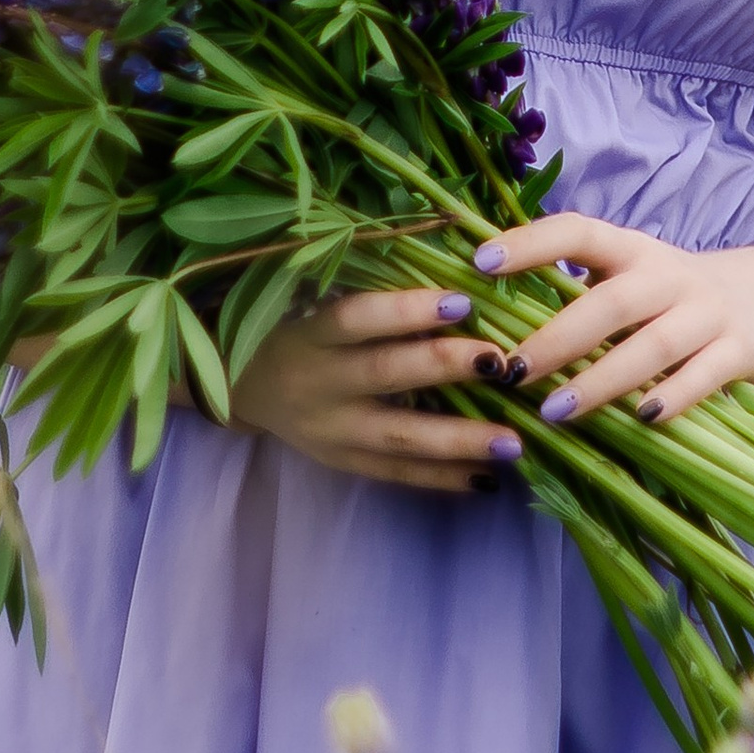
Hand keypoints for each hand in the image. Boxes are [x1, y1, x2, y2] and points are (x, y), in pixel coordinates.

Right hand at [228, 285, 527, 494]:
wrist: (239, 387)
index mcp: (310, 334)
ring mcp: (331, 430)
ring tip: (514, 443)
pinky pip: (397, 473)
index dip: (407, 310)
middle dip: (447, 367)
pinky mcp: (343, 462)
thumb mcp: (309, 301)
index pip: (358, 318)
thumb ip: (365, 291)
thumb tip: (447, 274)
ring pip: (400, 437)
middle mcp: (319, 383)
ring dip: (460, 440)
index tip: (463, 301)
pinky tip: (487, 478)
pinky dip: (442, 477)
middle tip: (503, 362)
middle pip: (387, 375)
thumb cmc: (290, 329)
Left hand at [478, 212, 753, 427]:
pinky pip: (704, 376)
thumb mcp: (630, 278)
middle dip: (559, 337)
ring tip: (554, 411)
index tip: (480, 262)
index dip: (531, 242)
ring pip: (653, 345)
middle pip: (612, 302)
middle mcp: (668, 276)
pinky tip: (641, 419)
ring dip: (602, 380)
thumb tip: (492, 314)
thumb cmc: (673, 296)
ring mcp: (707, 313)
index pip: (577, 230)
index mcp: (631, 250)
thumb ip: (578, 291)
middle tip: (511, 369)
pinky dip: (674, 396)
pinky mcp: (740, 351)